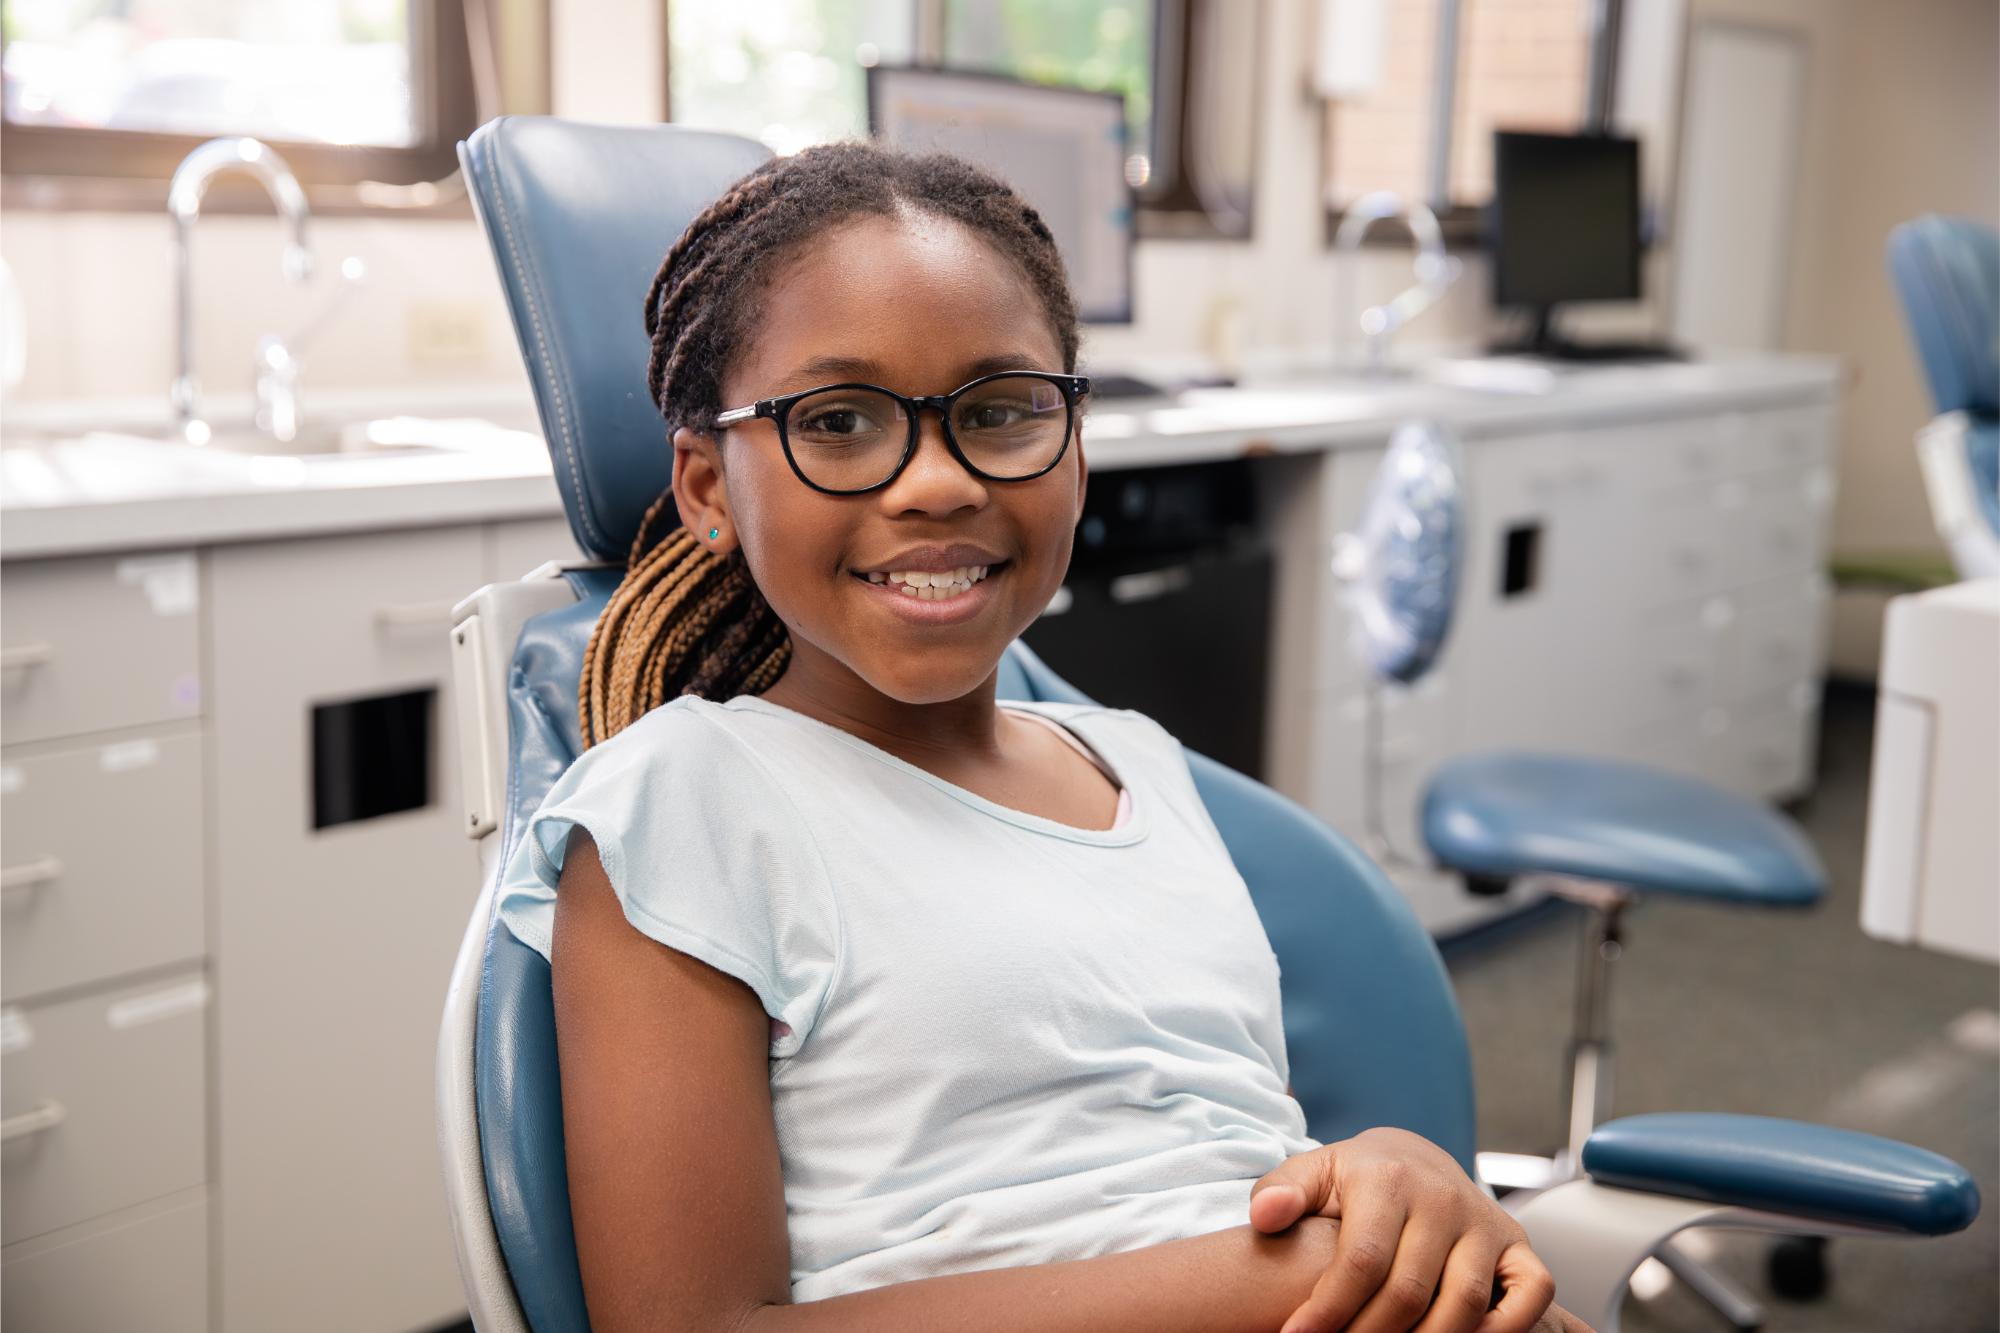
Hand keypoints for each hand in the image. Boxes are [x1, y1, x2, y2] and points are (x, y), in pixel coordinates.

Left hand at [1248, 1128, 1555, 1332]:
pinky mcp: (1517, 1244)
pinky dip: (1507, 1328)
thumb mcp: (1313, 1173)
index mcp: (1388, 1180)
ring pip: (1465, 1301)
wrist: (1412, 1157)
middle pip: (1409, 1291)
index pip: (1361, 1260)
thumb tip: (1264, 1216)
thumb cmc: (1355, 1179)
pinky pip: (1532, 1292)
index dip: (1328, 1309)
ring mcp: (1484, 1223)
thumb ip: (1282, 1190)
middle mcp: (1443, 1199)